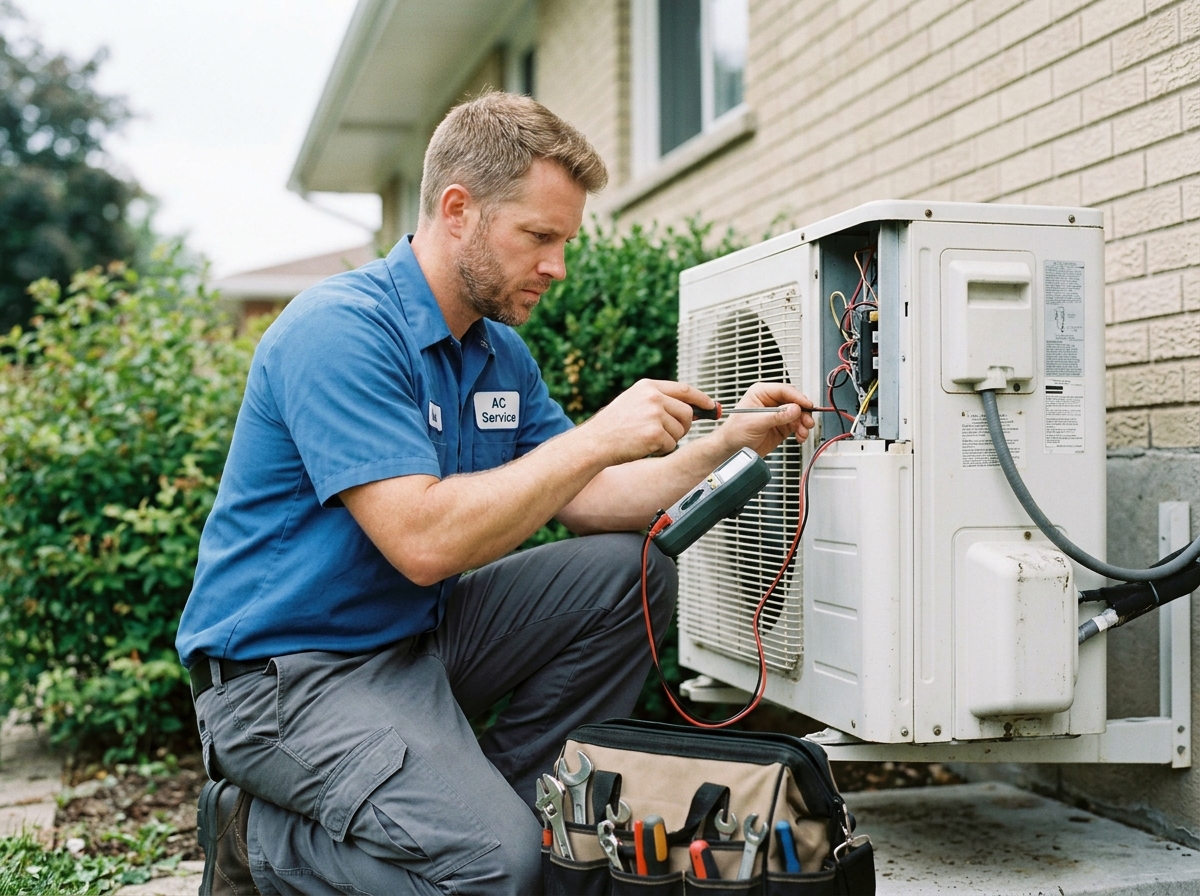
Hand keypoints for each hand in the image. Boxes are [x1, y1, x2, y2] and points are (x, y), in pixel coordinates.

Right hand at [582, 379, 710, 463]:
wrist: (596, 442)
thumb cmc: (613, 425)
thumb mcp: (633, 401)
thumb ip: (659, 400)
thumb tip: (691, 408)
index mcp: (648, 387)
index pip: (684, 390)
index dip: (701, 399)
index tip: (712, 406)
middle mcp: (653, 397)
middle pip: (687, 412)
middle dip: (684, 426)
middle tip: (670, 434)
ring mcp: (654, 415)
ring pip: (680, 430)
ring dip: (669, 439)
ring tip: (647, 438)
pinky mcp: (655, 434)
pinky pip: (671, 444)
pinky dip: (660, 449)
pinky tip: (643, 446)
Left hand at [717, 382, 815, 456]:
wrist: (731, 450)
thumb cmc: (735, 432)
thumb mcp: (756, 422)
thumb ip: (777, 416)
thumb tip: (795, 409)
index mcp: (761, 393)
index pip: (784, 390)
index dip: (798, 398)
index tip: (807, 405)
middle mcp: (771, 402)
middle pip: (795, 402)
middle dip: (803, 413)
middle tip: (807, 421)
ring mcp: (777, 414)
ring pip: (798, 415)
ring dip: (803, 423)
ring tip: (802, 432)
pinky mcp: (781, 426)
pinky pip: (797, 426)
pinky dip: (801, 431)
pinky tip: (800, 436)